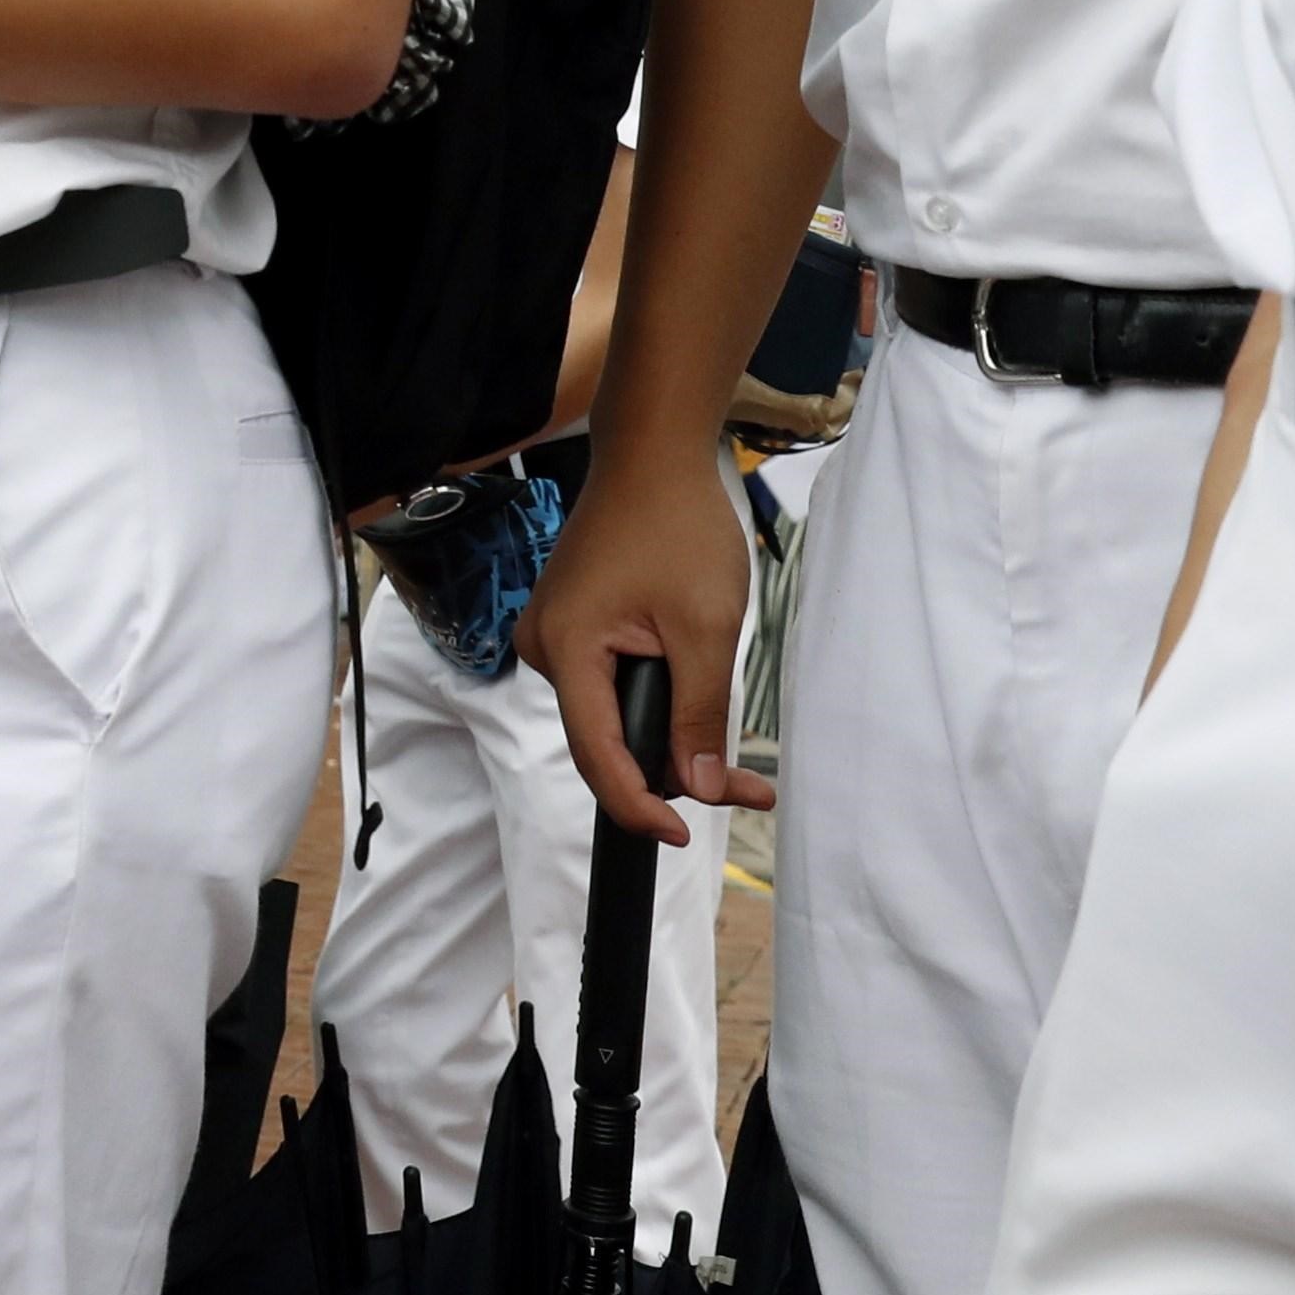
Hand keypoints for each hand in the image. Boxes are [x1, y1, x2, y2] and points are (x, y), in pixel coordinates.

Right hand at [521, 455, 771, 847]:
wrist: (654, 456)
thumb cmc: (678, 526)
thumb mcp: (705, 628)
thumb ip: (699, 715)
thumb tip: (699, 789)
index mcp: (565, 648)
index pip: (597, 755)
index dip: (639, 806)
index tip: (682, 838)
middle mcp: (544, 647)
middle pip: (606, 741)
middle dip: (675, 771)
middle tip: (750, 789)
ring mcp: (555, 634)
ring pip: (613, 716)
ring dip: (671, 736)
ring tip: (741, 760)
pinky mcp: (573, 625)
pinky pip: (611, 684)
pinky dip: (657, 701)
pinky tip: (700, 701)